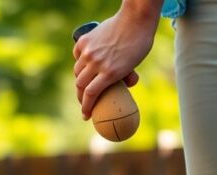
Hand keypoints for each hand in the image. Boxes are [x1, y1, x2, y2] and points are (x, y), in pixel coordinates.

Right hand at [73, 3, 159, 118]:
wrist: (135, 18)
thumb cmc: (139, 42)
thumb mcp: (135, 63)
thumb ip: (127, 76)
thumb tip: (126, 86)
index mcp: (110, 72)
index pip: (90, 95)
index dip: (86, 107)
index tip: (85, 115)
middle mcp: (96, 63)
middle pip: (80, 85)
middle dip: (80, 96)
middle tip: (84, 101)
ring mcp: (88, 52)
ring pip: (77, 71)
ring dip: (80, 79)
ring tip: (85, 81)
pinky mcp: (84, 42)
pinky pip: (77, 56)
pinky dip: (80, 61)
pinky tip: (85, 62)